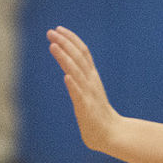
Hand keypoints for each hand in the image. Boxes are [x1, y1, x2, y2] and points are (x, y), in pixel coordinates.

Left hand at [47, 26, 121, 153]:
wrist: (111, 134)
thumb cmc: (97, 115)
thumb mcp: (88, 92)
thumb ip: (80, 82)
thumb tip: (69, 73)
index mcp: (92, 77)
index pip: (82, 53)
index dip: (71, 40)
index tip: (58, 29)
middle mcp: (91, 82)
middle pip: (78, 57)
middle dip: (64, 43)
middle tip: (50, 32)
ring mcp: (89, 94)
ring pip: (76, 72)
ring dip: (65, 58)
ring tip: (53, 46)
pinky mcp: (86, 109)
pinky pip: (79, 95)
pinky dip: (74, 85)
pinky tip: (66, 77)